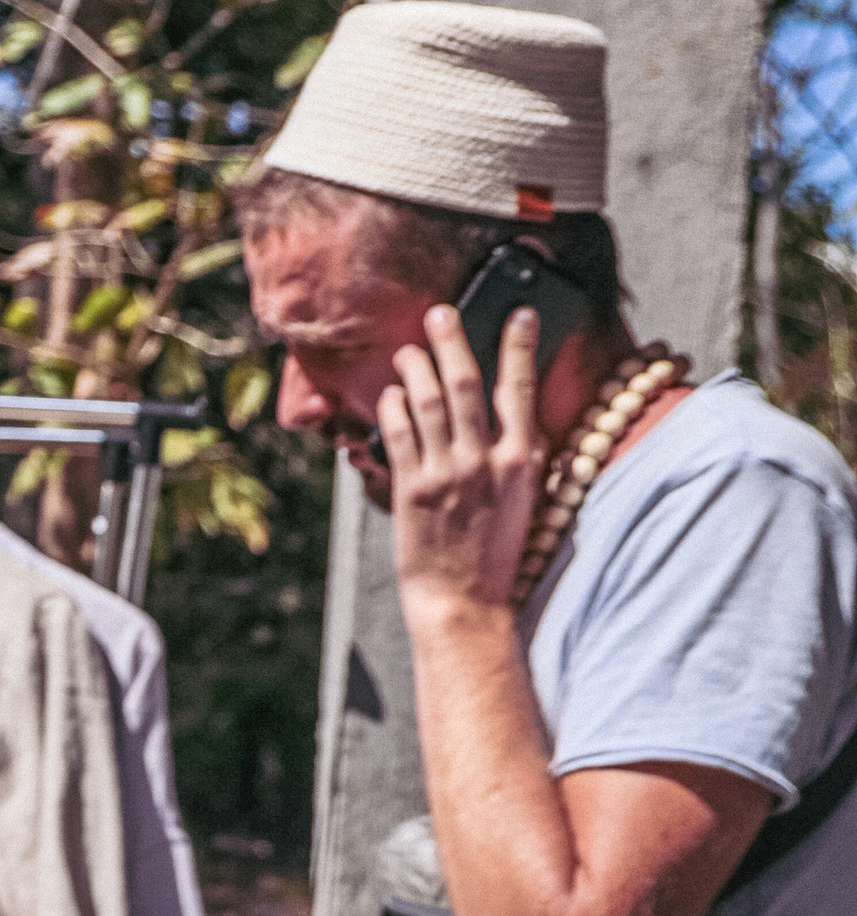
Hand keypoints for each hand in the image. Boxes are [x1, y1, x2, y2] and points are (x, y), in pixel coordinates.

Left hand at [382, 302, 542, 624]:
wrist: (463, 602)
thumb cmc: (494, 552)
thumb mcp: (524, 499)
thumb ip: (521, 453)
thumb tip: (519, 412)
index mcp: (520, 462)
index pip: (521, 390)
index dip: (519, 347)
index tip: (519, 314)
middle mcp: (483, 463)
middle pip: (466, 385)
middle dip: (452, 342)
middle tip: (440, 313)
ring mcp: (446, 474)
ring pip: (428, 402)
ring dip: (415, 368)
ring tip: (410, 349)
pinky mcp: (411, 489)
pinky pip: (397, 434)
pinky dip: (393, 407)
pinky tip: (391, 394)